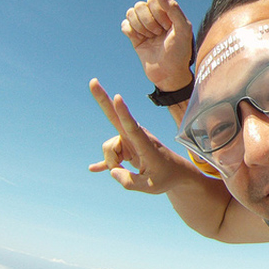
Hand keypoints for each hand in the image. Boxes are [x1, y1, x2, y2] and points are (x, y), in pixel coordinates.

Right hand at [88, 78, 200, 192]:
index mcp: (146, 146)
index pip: (133, 127)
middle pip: (116, 117)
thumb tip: (113, 171)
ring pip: (109, 149)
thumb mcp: (150, 187)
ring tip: (131, 170)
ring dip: (113, 164)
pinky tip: (93, 169)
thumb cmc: (166, 177)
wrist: (176, 173)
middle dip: (103, 100)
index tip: (118, 97)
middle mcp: (137, 138)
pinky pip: (110, 155)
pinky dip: (104, 164)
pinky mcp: (126, 147)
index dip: (124, 113)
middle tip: (92, 81)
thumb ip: (128, 181)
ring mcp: (130, 141)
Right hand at [123, 0, 193, 90]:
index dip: (158, 13)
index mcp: (169, 12)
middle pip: (140, 6)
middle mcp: (156, 17)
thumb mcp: (183, 29)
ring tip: (151, 38)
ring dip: (140, 27)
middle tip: (159, 34)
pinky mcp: (135, 38)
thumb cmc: (180, 52)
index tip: (168, 27)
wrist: (170, 75)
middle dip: (149, 21)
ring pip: (131, 13)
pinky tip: (140, 39)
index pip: (153, 0)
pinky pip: (125, 25)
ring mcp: (145, 27)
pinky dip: (130, 31)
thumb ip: (173, 9)